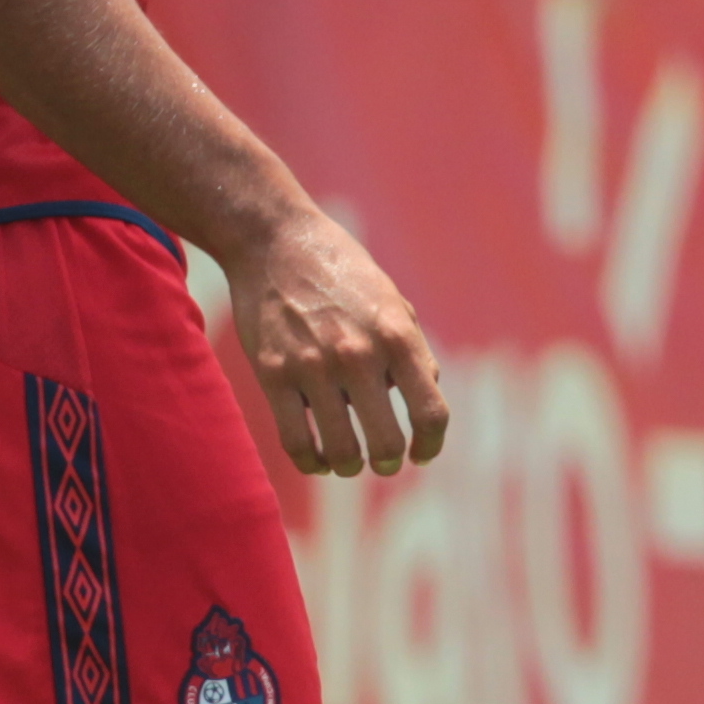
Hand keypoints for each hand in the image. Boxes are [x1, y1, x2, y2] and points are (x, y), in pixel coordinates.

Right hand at [223, 205, 448, 477]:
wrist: (272, 238)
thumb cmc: (339, 272)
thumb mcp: (391, 302)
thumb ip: (412, 352)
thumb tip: (423, 401)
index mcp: (396, 335)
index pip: (431, 413)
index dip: (430, 446)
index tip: (420, 455)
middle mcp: (358, 353)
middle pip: (386, 442)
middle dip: (386, 462)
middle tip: (381, 462)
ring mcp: (312, 365)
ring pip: (341, 451)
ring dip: (348, 465)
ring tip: (347, 461)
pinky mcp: (272, 372)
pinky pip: (296, 440)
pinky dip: (309, 461)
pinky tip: (315, 459)